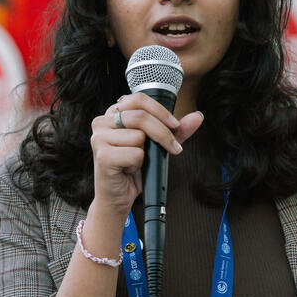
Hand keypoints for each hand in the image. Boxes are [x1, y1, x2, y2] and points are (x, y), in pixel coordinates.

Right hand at [89, 93, 203, 217]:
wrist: (118, 197)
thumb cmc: (132, 169)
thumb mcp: (157, 146)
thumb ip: (175, 131)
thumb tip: (197, 117)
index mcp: (113, 114)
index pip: (139, 99)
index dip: (161, 111)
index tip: (175, 125)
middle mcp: (102, 122)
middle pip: (141, 117)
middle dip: (163, 133)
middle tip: (173, 148)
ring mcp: (99, 138)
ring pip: (139, 136)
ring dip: (146, 153)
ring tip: (136, 162)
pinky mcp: (103, 156)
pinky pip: (135, 154)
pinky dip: (138, 164)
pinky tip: (129, 169)